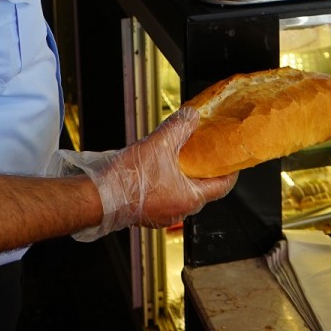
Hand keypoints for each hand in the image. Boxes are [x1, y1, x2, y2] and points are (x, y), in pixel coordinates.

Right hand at [53, 107, 236, 241]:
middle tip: (203, 150)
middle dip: (204, 169)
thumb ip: (180, 127)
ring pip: (183, 193)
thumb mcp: (159, 144)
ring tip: (179, 155)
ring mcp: (164, 215)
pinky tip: (158, 168)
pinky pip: (167, 197)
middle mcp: (180, 211)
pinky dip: (168, 183)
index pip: (223, 186)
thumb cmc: (129, 179)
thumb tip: (193, 115)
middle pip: (203, 189)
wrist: (99, 197)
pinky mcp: (149, 214)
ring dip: (184, 176)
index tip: (230, 158)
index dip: (229, 170)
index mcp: (190, 198)